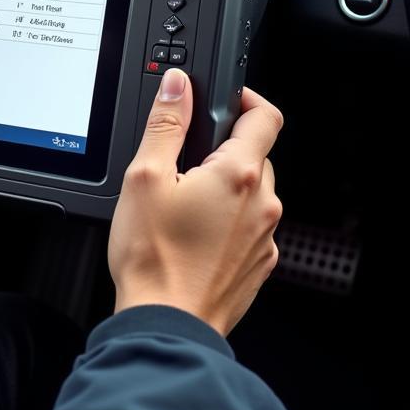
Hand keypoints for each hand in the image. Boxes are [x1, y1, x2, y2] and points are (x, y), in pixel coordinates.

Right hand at [108, 69, 283, 336]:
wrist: (165, 324)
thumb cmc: (154, 257)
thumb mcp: (145, 175)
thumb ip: (166, 123)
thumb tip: (178, 85)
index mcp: (238, 174)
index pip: (265, 116)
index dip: (245, 97)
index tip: (224, 98)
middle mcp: (262, 204)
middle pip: (256, 154)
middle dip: (224, 148)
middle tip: (184, 159)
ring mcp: (264, 237)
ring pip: (252, 192)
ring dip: (226, 186)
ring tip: (183, 202)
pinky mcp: (258, 264)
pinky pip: (249, 227)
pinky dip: (227, 220)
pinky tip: (193, 233)